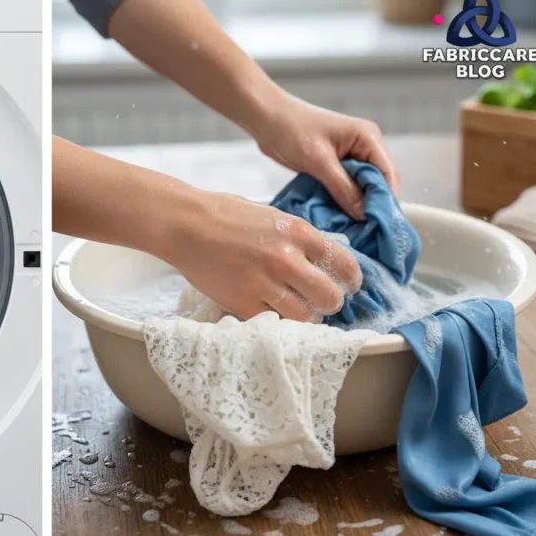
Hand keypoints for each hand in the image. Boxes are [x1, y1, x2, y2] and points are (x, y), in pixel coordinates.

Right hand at [160, 191, 362, 321]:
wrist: (184, 224)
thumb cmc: (224, 215)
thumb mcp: (272, 215)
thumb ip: (298, 236)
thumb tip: (322, 257)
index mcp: (297, 231)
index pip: (344, 265)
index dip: (351, 280)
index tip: (348, 285)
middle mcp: (285, 258)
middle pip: (330, 297)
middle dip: (331, 302)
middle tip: (323, 301)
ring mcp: (263, 283)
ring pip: (306, 316)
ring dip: (307, 316)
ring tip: (299, 309)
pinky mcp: (242, 302)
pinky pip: (273, 321)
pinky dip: (277, 319)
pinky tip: (272, 309)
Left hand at [255, 97, 400, 219]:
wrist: (265, 118)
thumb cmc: (291, 129)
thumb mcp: (318, 161)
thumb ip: (343, 188)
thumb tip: (364, 214)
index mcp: (368, 138)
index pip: (388, 175)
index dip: (386, 201)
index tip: (380, 227)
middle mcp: (364, 147)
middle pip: (377, 183)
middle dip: (371, 207)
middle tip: (366, 234)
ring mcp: (349, 157)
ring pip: (361, 188)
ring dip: (356, 207)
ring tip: (352, 231)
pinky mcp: (334, 166)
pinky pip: (345, 188)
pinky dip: (342, 202)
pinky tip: (337, 219)